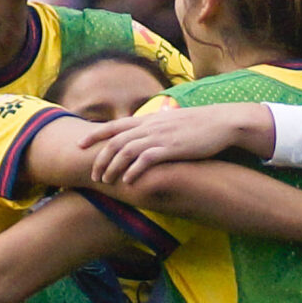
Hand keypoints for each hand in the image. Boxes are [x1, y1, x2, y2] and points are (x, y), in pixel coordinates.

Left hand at [80, 104, 274, 184]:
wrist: (222, 122)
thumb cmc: (198, 125)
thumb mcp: (172, 122)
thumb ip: (156, 126)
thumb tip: (147, 130)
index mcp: (148, 120)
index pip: (114, 126)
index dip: (94, 135)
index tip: (79, 145)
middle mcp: (150, 126)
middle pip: (115, 141)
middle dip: (100, 159)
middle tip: (94, 175)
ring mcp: (160, 136)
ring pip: (126, 151)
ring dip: (113, 167)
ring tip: (106, 182)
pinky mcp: (171, 148)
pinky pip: (146, 160)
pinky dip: (134, 171)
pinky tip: (128, 182)